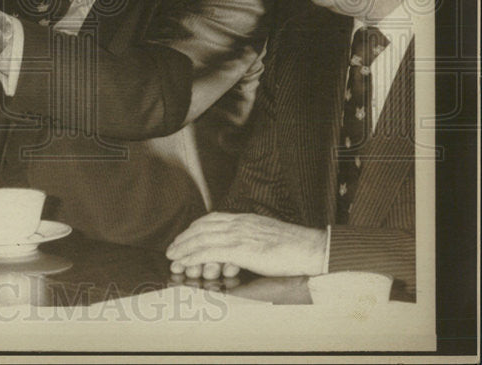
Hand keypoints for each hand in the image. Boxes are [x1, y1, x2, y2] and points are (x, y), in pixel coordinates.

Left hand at [166, 212, 327, 278]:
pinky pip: (210, 251)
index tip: (184, 237)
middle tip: (172, 250)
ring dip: (184, 249)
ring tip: (174, 258)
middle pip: (202, 228)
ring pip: (202, 239)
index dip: (194, 229)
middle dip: (184, 239)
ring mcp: (239, 235)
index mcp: (245, 219)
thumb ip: (249, 238)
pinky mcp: (241, 249)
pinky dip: (194, 257)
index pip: (211, 220)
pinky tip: (186, 263)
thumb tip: (237, 251)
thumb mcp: (266, 236)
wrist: (310, 248)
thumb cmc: (293, 246)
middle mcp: (238, 224)